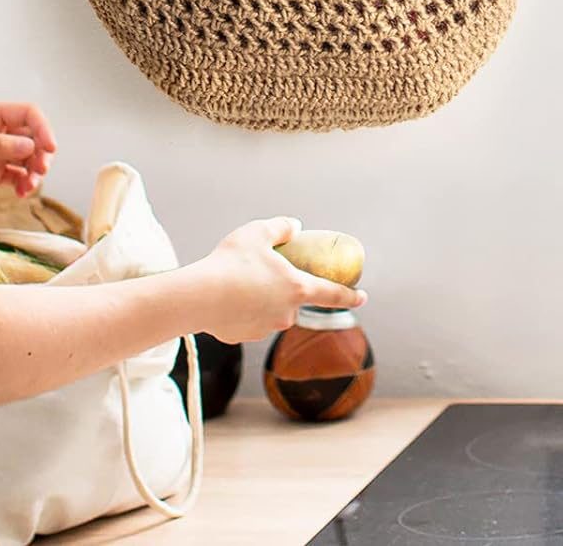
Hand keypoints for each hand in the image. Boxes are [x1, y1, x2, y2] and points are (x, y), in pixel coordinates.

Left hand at [0, 101, 58, 205]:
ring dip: (34, 171)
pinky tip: (21, 193)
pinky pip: (18, 175)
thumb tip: (29, 145)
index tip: (50, 149)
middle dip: (40, 153)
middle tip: (40, 171)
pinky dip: (25, 183)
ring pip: (28, 157)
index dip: (42, 128)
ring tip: (29, 187)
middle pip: (32, 136)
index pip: (26, 114)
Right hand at [193, 217, 366, 344]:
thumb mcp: (257, 233)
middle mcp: (287, 313)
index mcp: (297, 288)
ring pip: (269, 310)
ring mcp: (267, 327)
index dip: (350, 296)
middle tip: (259, 270)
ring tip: (235, 281)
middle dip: (281, 287)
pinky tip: (224, 297)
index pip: (333, 295)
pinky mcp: (246, 336)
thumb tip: (294, 226)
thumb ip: (280, 228)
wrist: (199, 296)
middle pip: (293, 299)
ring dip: (259, 298)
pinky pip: (248, 319)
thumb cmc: (231, 262)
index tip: (363, 297)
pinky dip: (241, 309)